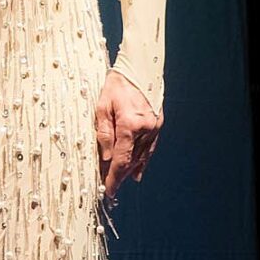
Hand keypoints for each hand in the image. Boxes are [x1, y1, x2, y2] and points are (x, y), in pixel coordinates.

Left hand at [93, 72, 162, 202]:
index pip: (120, 161)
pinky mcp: (157, 125)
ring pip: (140, 156)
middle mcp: (145, 130)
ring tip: (119, 182)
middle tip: (109, 189)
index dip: (113, 178)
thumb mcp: (101, 108)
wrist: (138, 68)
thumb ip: (104, 135)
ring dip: (129, 170)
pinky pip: (149, 149)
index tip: (107, 191)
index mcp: (129, 125)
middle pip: (131, 161)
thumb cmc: (115, 86)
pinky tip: (136, 172)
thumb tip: (106, 159)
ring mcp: (154, 128)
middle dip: (119, 176)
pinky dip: (142, 161)